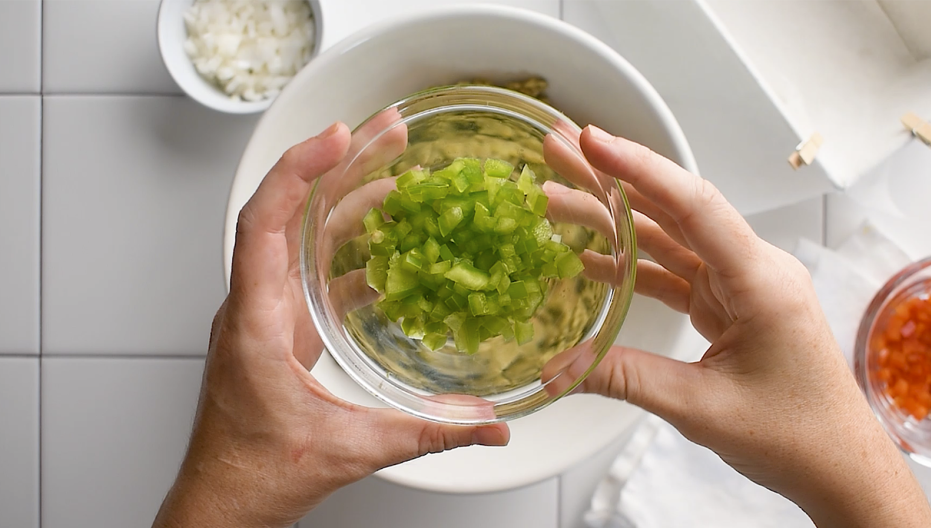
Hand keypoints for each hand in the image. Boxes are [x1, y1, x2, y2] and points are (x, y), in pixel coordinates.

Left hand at [152, 122, 508, 527]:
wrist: (222, 502)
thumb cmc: (254, 474)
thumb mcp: (348, 449)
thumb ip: (426, 434)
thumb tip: (487, 424)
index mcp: (256, 324)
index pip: (262, 224)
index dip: (297, 172)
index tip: (337, 137)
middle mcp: (254, 308)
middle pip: (289, 214)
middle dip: (338, 166)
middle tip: (385, 133)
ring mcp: (265, 316)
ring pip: (300, 239)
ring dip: (345, 203)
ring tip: (394, 175)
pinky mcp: (280, 329)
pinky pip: (312, 272)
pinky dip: (349, 252)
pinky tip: (388, 252)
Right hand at [570, 125, 930, 527]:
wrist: (837, 465)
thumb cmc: (797, 435)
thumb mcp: (701, 408)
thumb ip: (625, 378)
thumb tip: (557, 370)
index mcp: (760, 282)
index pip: (694, 206)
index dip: (639, 168)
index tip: (594, 141)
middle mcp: (752, 271)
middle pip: (673, 209)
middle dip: (612, 178)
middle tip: (561, 152)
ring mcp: (740, 286)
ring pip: (667, 239)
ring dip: (613, 220)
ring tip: (558, 200)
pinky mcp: (729, 305)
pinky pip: (673, 273)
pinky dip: (631, 265)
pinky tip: (590, 260)